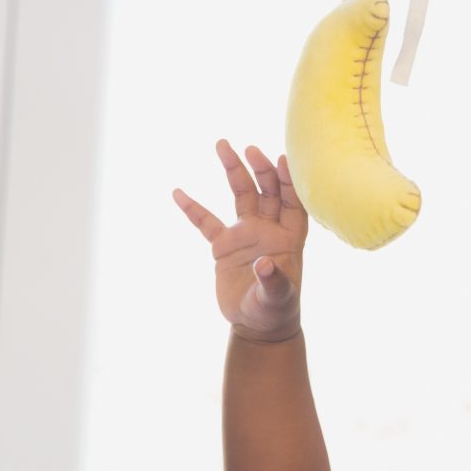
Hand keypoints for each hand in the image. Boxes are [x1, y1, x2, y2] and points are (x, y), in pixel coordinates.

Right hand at [173, 139, 307, 342]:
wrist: (256, 324)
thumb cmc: (275, 310)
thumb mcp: (277, 298)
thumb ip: (273, 282)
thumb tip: (265, 265)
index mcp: (289, 238)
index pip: (293, 202)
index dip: (289, 181)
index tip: (280, 159)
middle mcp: (269, 229)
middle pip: (267, 190)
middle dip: (259, 168)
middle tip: (248, 149)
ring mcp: (246, 234)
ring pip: (241, 194)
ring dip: (233, 170)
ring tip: (222, 145)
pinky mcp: (224, 246)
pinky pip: (206, 223)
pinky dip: (193, 209)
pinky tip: (178, 193)